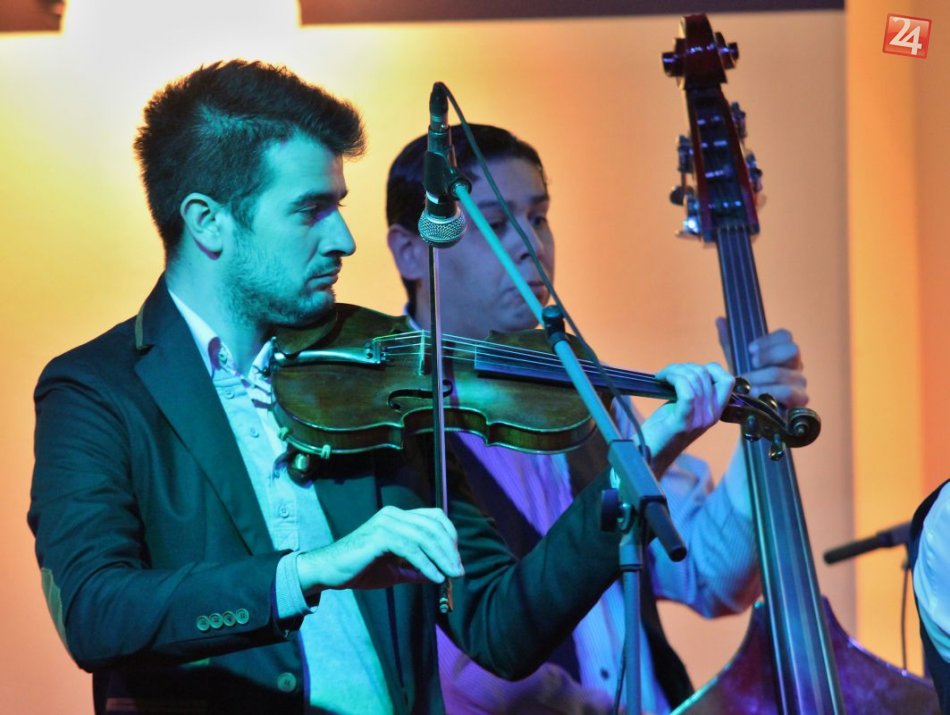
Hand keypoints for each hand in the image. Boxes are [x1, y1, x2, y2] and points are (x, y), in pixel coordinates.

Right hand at [296, 506, 463, 594]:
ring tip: (451, 575)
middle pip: (433, 526)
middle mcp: (393, 515)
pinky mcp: (380, 536)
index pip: (433, 517)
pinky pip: (411, 549)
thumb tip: (439, 574)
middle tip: (458, 571)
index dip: (449, 535)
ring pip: (424, 536)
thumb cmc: (359, 569)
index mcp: (397, 517)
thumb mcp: (395, 569)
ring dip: (442, 557)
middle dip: (449, 549)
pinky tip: (435, 577)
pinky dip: (426, 564)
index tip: (455, 559)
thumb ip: (416, 569)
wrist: (329, 571)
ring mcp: (386, 523)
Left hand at [641, 361, 734, 474]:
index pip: (727, 380)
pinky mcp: (683, 422)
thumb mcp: (683, 408)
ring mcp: (699, 420)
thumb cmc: (662, 430)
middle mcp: (711, 415)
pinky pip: (687, 393)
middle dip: (685, 367)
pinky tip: (662, 379)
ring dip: (675, 371)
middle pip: (706, 376)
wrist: (649, 455)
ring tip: (663, 376)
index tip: (689, 370)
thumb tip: (689, 370)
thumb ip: (692, 392)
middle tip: (667, 373)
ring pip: (695, 380)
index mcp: (714, 411)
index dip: (710, 368)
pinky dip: (674, 378)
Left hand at [716, 318, 807, 407]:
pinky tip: (756, 395)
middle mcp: (795, 364)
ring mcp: (800, 382)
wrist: (750, 410)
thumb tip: (719, 319)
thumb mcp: (736, 360)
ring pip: (786, 374)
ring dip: (762, 378)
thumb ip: (729, 341)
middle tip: (750, 363)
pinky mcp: (800, 400)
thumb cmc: (747, 381)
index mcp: (782, 352)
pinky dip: (770, 393)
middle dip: (769, 356)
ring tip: (746, 385)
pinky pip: (790, 393)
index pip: (785, 336)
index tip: (750, 349)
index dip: (769, 340)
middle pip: (792, 350)